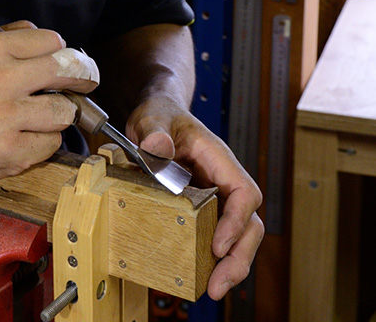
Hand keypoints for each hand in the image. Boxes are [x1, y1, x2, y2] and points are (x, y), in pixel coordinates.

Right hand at [0, 25, 98, 186]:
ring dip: (60, 114)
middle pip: (68, 70)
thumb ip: (11, 36)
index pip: (52, 41)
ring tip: (43, 114)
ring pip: (64, 111)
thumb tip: (49, 37)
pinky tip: (27, 136)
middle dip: (83, 76)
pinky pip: (51, 142)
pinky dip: (45, 141)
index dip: (62, 51)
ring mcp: (5, 118)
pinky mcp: (11, 151)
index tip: (65, 59)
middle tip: (85, 81)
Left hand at [126, 96, 263, 300]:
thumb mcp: (154, 116)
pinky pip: (214, 235)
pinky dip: (211, 258)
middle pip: (248, 221)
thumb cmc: (161, 114)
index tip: (218, 244)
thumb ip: (155, 130)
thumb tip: (158, 147)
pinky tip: (199, 276)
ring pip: (236, 235)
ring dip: (230, 264)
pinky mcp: (199, 209)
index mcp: (217, 157)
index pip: (243, 191)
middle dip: (239, 255)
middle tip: (219, 284)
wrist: (155, 116)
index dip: (237, 220)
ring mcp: (213, 196)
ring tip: (213, 288)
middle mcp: (221, 180)